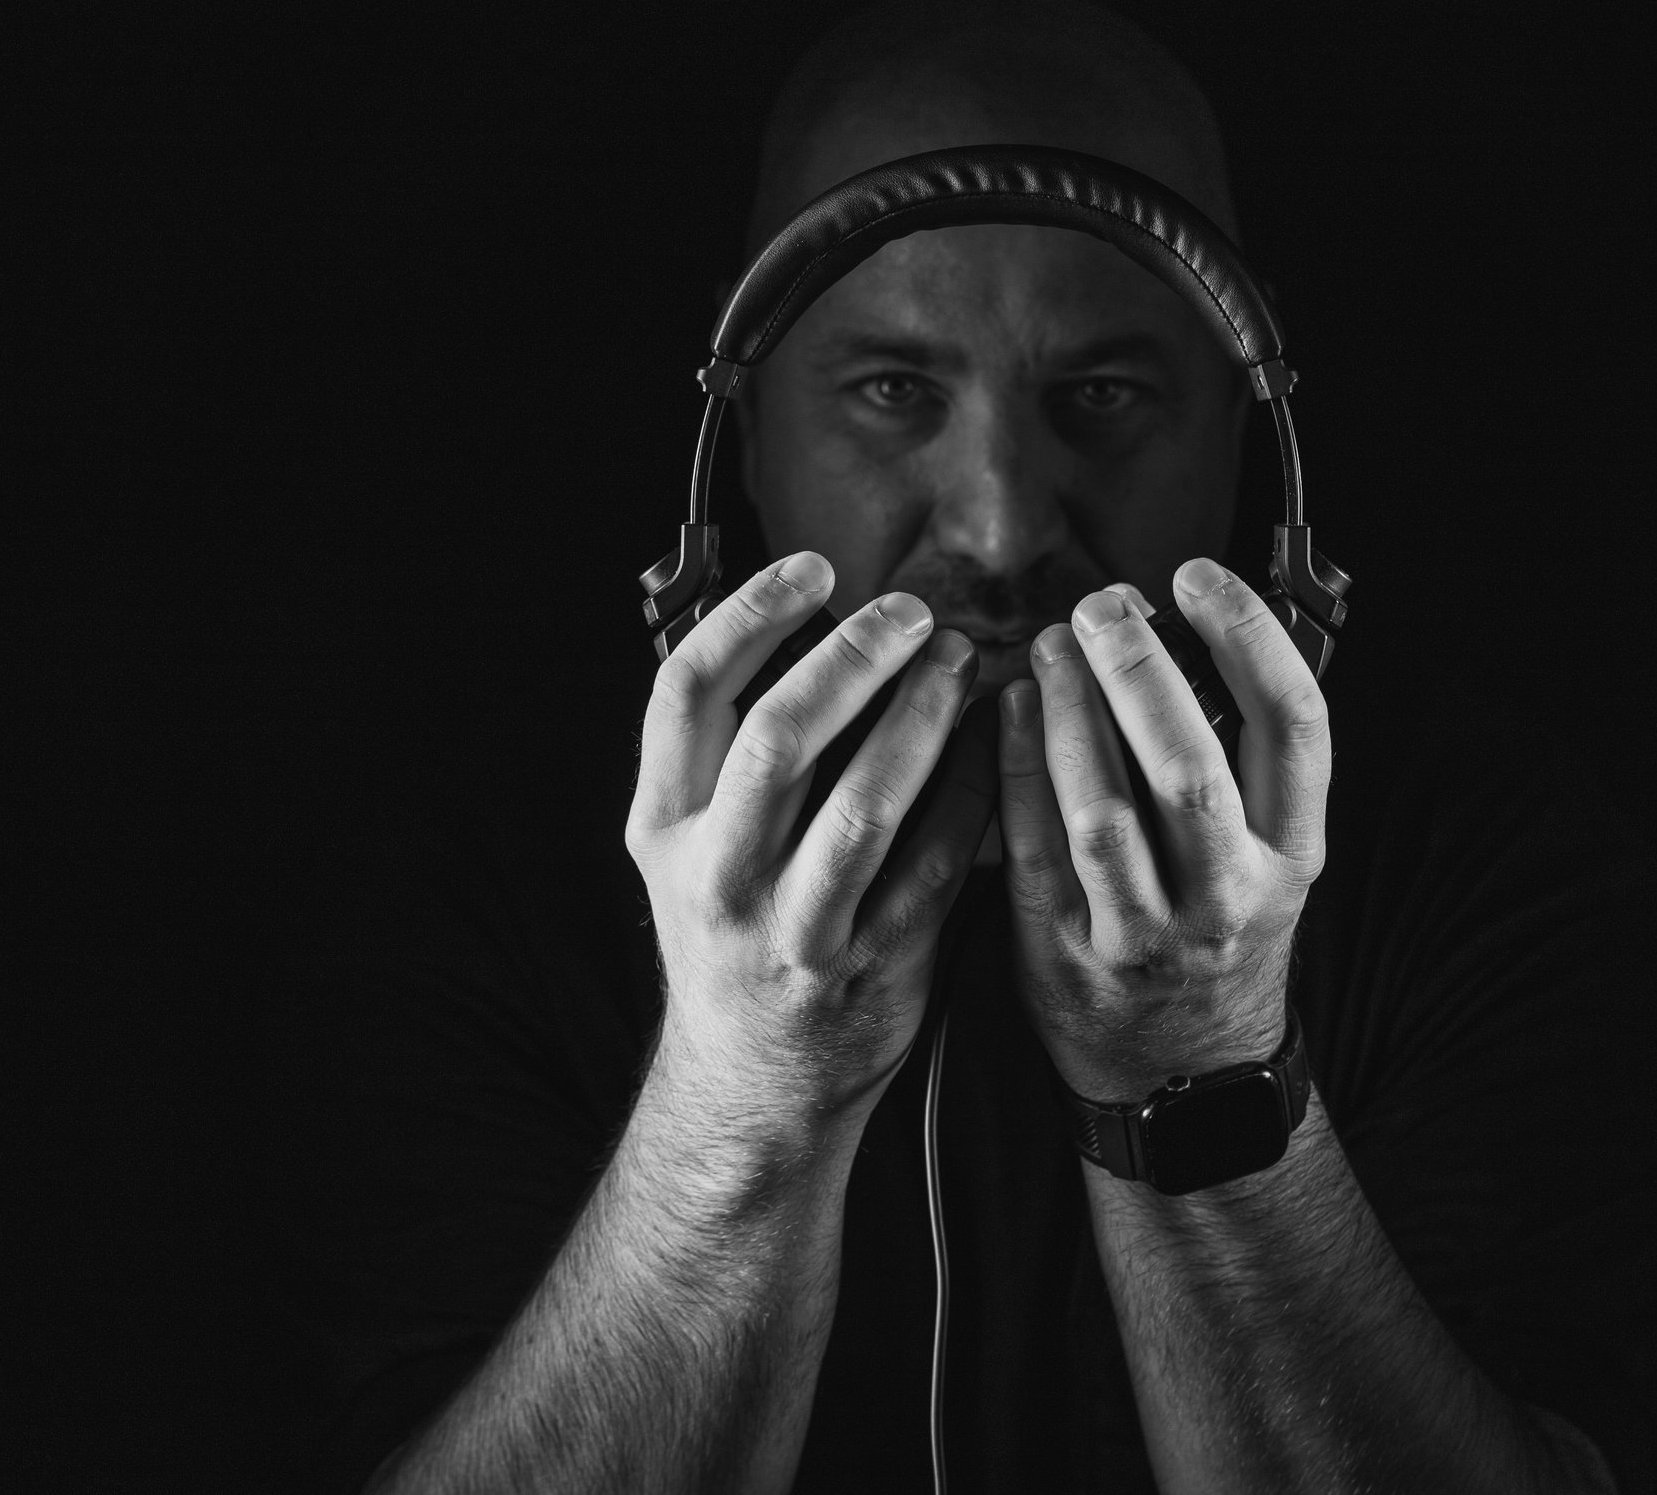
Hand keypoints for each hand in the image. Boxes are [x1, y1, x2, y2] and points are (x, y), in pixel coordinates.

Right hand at [627, 551, 997, 1121]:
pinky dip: (969, 793)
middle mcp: (717, 875)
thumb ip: (727, 756)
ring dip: (923, 720)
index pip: (686, 692)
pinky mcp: (870, 966)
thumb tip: (811, 627)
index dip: (748, 616)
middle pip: (779, 736)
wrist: (751, 1087)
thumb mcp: (689, 849)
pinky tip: (992, 743)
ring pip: (864, 804)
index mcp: (664, 826)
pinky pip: (934, 862)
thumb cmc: (734, 941)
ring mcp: (794, 928)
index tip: (808, 570)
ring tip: (959, 661)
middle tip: (908, 613)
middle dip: (852, 659)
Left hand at [997, 557, 1330, 1100]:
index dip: (1248, 637)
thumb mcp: (1268, 858)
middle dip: (1139, 673)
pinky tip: (1007, 707)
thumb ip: (1241, 763)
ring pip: (1102, 810)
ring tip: (1050, 646)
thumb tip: (1180, 631)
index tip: (1199, 579)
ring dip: (1069, 713)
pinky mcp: (1065, 952)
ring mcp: (1145, 932)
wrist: (1182, 1073)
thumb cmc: (1219, 936)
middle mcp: (1228, 897)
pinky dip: (1017, 766)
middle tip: (1104, 608)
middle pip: (1189, 767)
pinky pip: (1034, 846)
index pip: (1293, 724)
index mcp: (1291, 853)